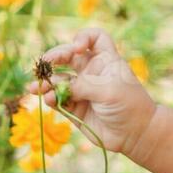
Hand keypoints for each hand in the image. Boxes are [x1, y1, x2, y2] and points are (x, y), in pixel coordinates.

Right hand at [25, 27, 155, 155]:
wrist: (135, 135)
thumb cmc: (129, 106)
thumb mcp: (108, 90)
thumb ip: (82, 86)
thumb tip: (56, 88)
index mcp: (105, 60)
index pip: (94, 38)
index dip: (83, 38)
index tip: (77, 48)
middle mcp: (92, 72)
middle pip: (68, 56)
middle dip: (54, 57)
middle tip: (44, 63)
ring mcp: (82, 89)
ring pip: (59, 79)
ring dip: (47, 81)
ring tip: (37, 87)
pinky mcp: (75, 107)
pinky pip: (57, 99)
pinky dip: (50, 98)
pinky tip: (48, 99)